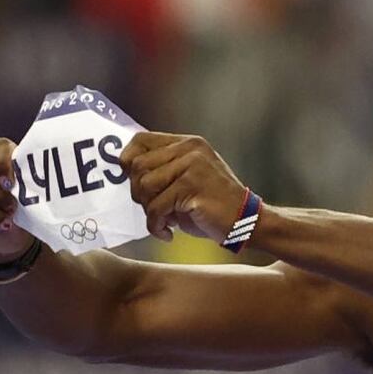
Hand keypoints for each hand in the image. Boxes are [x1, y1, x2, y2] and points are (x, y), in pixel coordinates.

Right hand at [0, 138, 34, 263]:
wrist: (7, 249)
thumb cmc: (21, 224)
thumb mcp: (30, 209)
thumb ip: (26, 192)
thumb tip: (24, 187)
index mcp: (5, 165)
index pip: (0, 146)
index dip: (3, 160)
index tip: (11, 182)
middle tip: (11, 208)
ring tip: (4, 224)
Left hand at [119, 132, 248, 242]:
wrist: (246, 221)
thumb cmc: (213, 205)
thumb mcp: (188, 178)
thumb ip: (163, 170)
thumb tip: (126, 171)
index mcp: (187, 144)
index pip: (141, 139)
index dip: (127, 160)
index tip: (132, 181)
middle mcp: (189, 149)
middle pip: (138, 165)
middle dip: (139, 193)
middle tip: (154, 209)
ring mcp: (192, 166)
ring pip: (145, 186)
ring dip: (149, 210)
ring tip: (164, 220)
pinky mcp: (192, 187)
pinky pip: (157, 207)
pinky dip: (156, 226)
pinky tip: (168, 233)